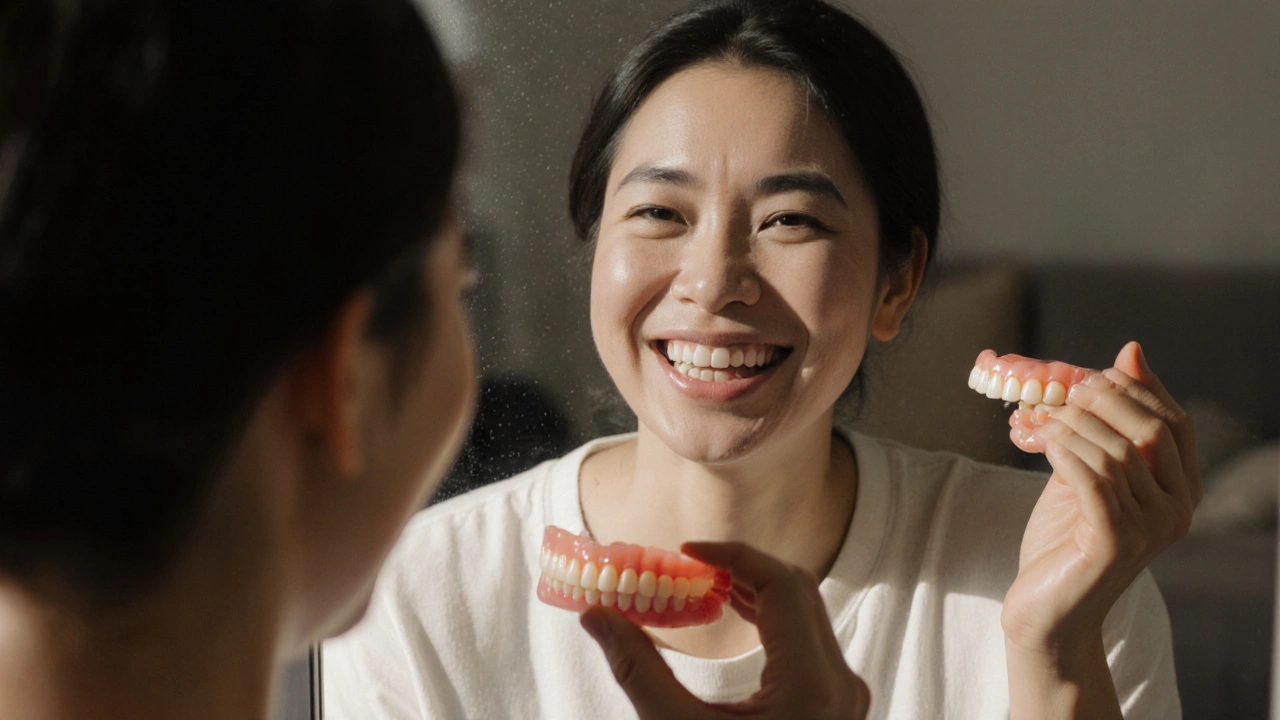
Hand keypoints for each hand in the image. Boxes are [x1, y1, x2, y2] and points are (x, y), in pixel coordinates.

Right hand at [580, 541, 869, 719]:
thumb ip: (638, 668)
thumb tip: (596, 616)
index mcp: (812, 686)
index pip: (782, 585)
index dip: (734, 554)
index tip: (686, 550)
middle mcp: (840, 685)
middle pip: (797, 592)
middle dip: (741, 568)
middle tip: (688, 564)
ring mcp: (844, 697)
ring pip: (804, 615)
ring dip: (754, 592)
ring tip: (702, 583)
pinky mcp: (836, 706)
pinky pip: (806, 641)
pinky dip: (769, 620)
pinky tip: (732, 615)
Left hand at [1001, 341, 1200, 653]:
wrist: (1044, 612)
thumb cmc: (1063, 540)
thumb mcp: (1087, 471)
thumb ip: (1107, 423)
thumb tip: (1132, 352)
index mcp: (1180, 493)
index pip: (1174, 423)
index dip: (1138, 389)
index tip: (1095, 374)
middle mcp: (1177, 513)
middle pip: (1149, 431)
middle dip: (1102, 402)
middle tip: (1060, 395)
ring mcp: (1150, 532)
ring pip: (1116, 452)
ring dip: (1071, 426)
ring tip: (1039, 424)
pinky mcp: (1116, 545)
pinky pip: (1094, 480)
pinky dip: (1065, 452)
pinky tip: (1041, 443)